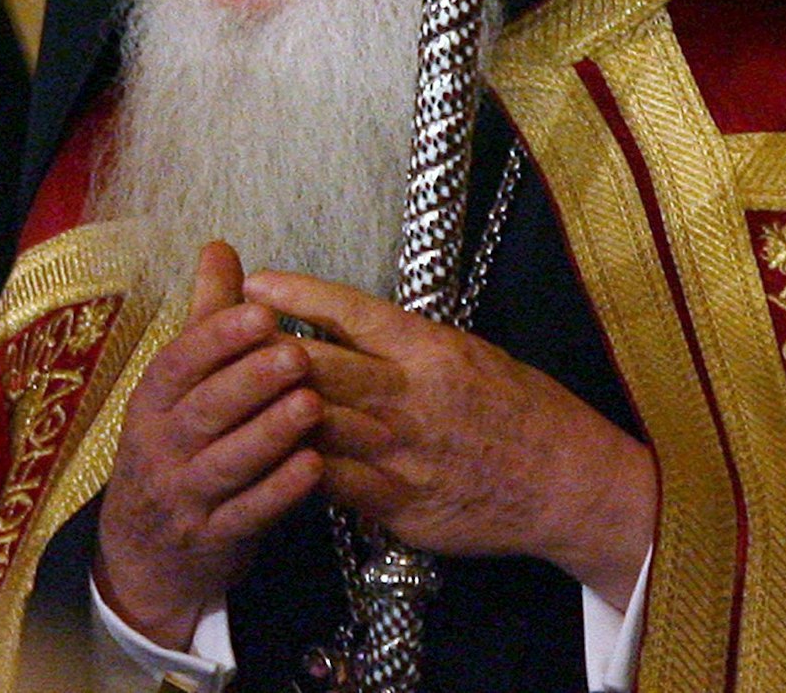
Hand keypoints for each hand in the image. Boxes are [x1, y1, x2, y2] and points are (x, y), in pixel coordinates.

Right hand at [94, 242, 323, 647]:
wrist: (145, 553)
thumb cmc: (172, 448)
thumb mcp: (177, 387)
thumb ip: (205, 318)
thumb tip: (220, 247)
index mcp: (150, 402)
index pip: (177, 364)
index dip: (218, 338)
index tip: (262, 312)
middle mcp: (160, 446)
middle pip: (203, 411)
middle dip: (249, 382)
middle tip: (297, 354)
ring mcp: (184, 496)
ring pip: (227, 463)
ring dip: (269, 434)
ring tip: (311, 405)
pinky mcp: (213, 539)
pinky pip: (247, 515)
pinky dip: (279, 493)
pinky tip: (313, 468)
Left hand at [244, 271, 655, 609]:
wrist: (569, 484)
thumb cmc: (517, 409)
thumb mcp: (465, 352)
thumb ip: (401, 340)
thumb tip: (339, 317)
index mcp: (427, 349)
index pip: (349, 311)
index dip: (295, 295)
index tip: (254, 283)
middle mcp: (410, 396)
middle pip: (318, 366)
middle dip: (262, 352)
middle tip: (216, 336)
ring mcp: (401, 453)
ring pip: (314, 424)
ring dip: (265, 410)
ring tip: (221, 395)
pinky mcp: (398, 503)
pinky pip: (330, 484)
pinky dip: (292, 468)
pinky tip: (260, 456)